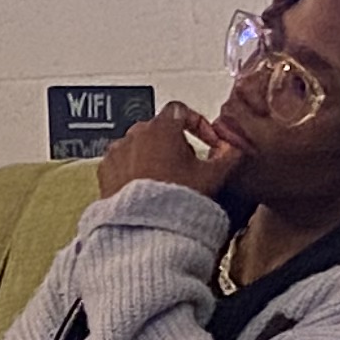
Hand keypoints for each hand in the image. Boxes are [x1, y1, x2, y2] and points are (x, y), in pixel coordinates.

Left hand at [93, 102, 243, 204]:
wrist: (146, 229)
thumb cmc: (176, 200)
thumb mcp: (213, 176)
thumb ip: (229, 156)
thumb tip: (233, 148)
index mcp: (162, 128)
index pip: (181, 110)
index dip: (198, 124)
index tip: (208, 141)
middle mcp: (136, 134)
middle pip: (159, 128)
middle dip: (176, 142)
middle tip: (189, 165)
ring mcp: (118, 151)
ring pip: (139, 145)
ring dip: (153, 155)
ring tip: (166, 180)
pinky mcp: (105, 170)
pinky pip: (122, 162)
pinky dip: (134, 169)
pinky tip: (146, 187)